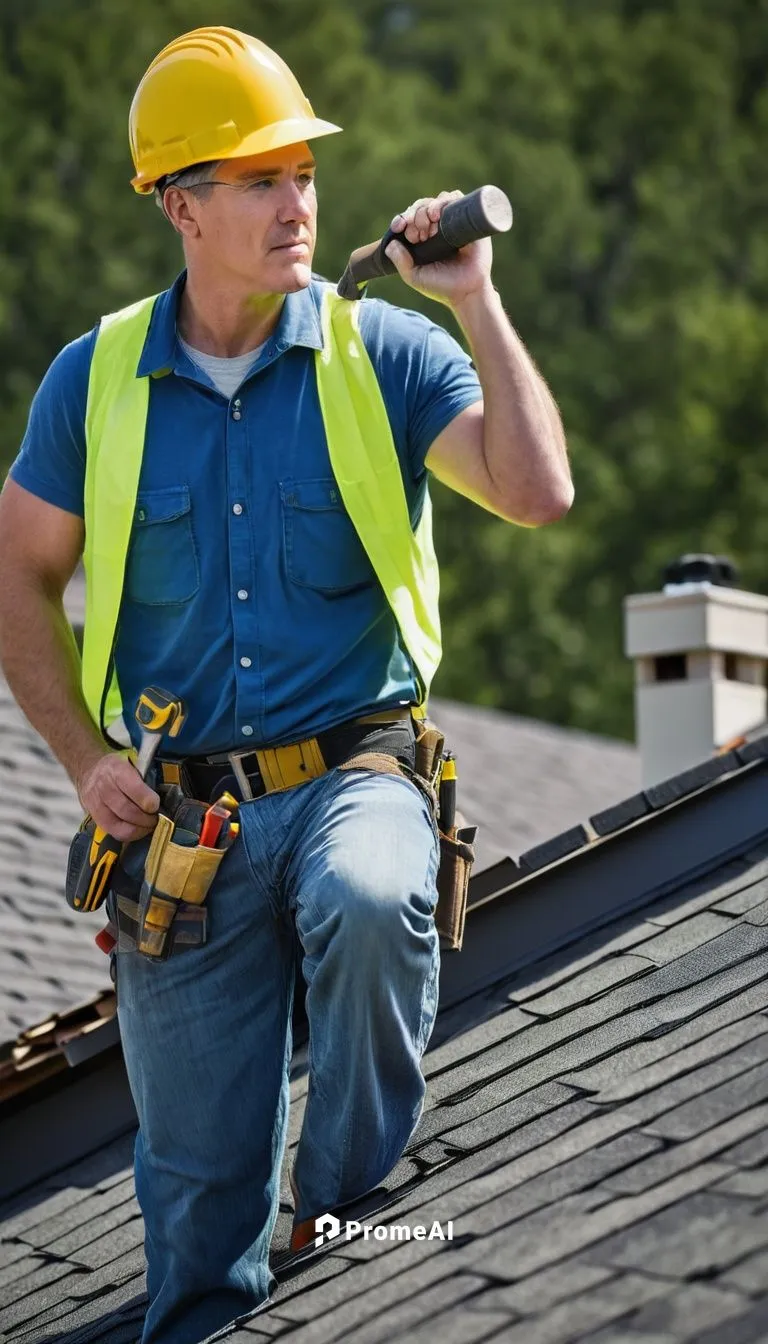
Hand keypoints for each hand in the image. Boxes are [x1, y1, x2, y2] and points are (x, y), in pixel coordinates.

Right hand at [77, 753, 160, 842]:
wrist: (90, 770)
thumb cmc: (118, 769)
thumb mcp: (132, 763)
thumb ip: (145, 778)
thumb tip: (165, 797)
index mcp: (117, 769)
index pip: (132, 787)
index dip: (147, 800)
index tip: (156, 806)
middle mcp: (103, 786)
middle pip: (126, 809)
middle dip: (145, 819)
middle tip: (156, 820)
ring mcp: (95, 802)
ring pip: (118, 824)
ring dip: (138, 829)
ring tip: (148, 826)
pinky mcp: (93, 815)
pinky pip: (112, 831)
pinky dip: (127, 834)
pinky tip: (137, 830)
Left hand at [383, 190, 493, 307]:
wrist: (467, 292)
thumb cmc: (441, 286)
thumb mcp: (415, 277)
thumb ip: (400, 262)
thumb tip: (390, 244)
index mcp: (423, 238)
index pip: (410, 218)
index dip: (402, 218)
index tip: (398, 227)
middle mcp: (438, 228)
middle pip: (422, 206)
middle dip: (415, 215)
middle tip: (419, 234)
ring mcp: (453, 223)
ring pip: (438, 200)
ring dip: (428, 207)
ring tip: (430, 224)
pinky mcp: (468, 220)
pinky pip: (457, 198)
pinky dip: (445, 201)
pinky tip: (438, 216)